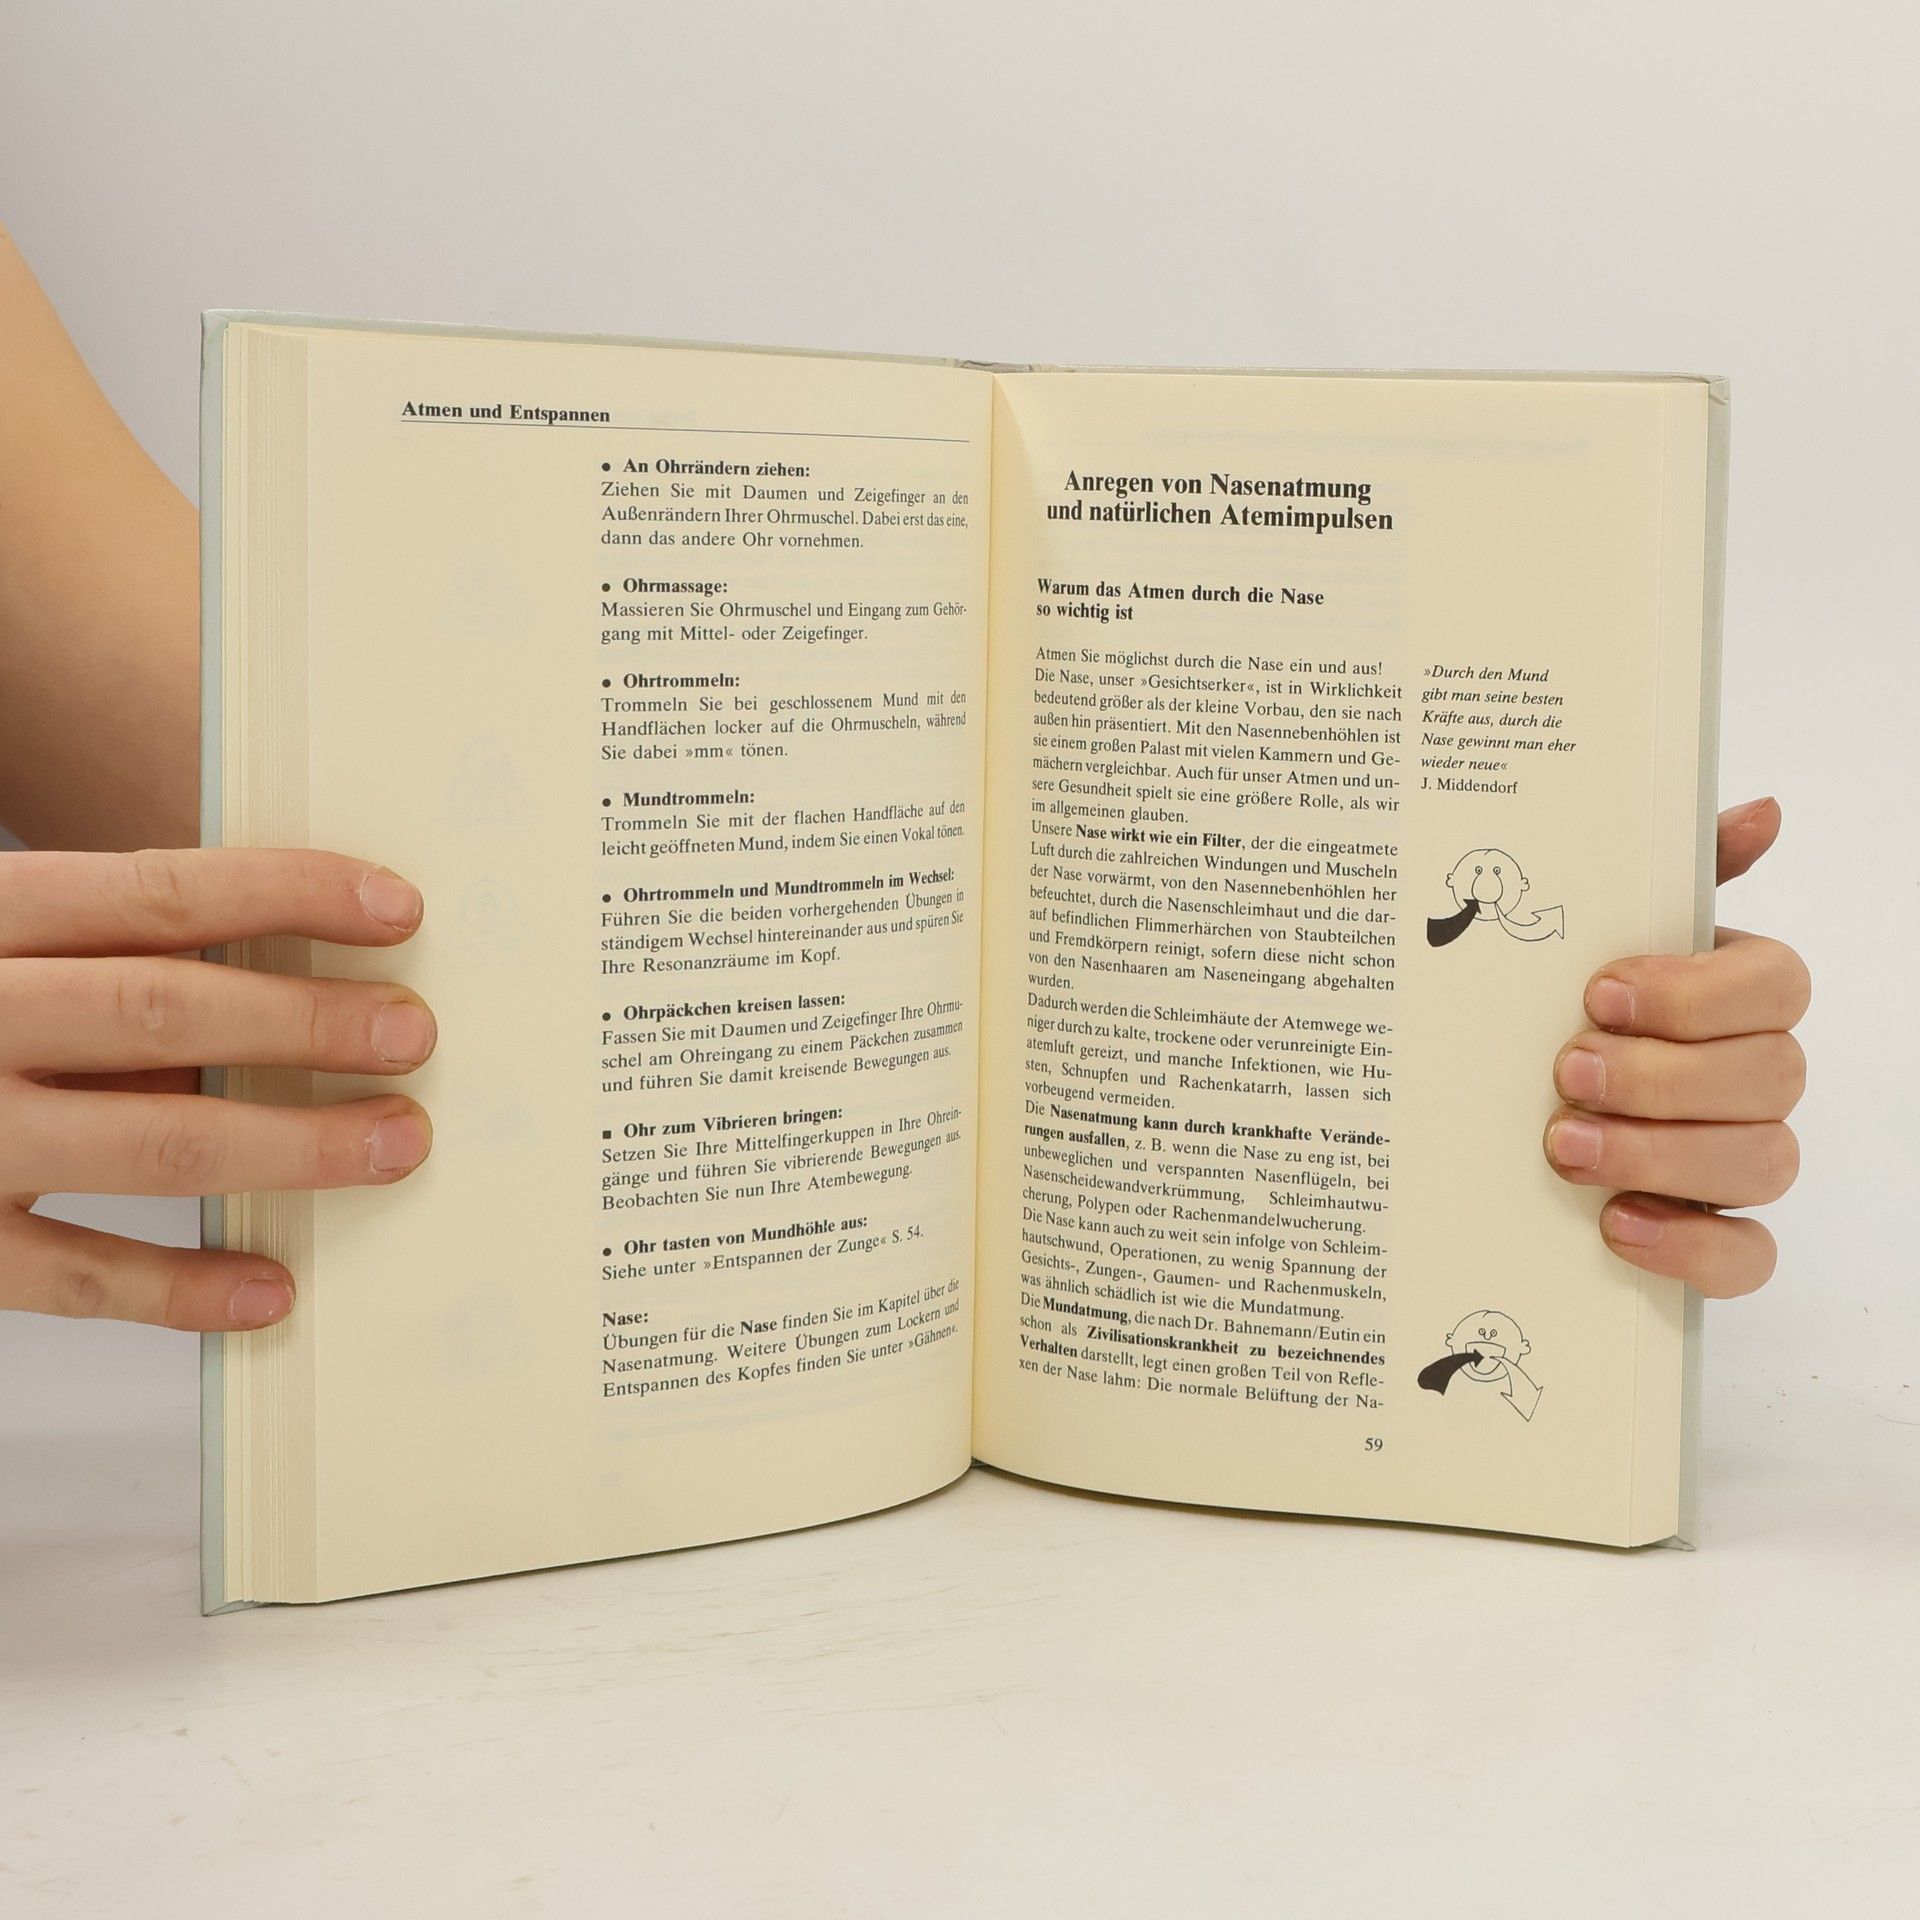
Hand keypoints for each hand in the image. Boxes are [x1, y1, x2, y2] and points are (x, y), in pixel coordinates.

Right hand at [0, 849, 435, 1330]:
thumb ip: (103, 966)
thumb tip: (285, 987)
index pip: (157, 893)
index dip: (288, 894)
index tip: (397, 908)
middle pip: (163, 1009)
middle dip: (306, 1020)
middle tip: (415, 1032)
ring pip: (148, 1140)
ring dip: (290, 1143)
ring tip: (395, 1141)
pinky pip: (75, 1276)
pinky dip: (181, 1288)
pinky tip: (272, 1289)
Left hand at [1544, 797, 1808, 1296]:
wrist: (1490, 1109)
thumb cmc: (1560, 1005)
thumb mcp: (1590, 929)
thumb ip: (1670, 867)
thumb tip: (1762, 811)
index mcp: (1732, 993)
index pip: (1777, 984)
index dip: (1696, 992)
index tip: (1598, 994)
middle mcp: (1752, 1076)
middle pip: (1772, 1076)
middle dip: (1664, 1077)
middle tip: (1568, 1072)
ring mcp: (1739, 1158)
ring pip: (1765, 1162)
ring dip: (1662, 1153)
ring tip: (1566, 1145)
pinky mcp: (1716, 1236)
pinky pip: (1749, 1256)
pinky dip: (1692, 1246)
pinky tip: (1617, 1223)